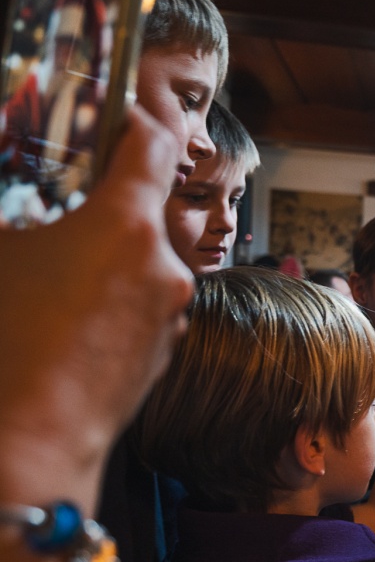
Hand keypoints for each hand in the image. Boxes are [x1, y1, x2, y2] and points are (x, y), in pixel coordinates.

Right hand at [0, 105, 192, 507]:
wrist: (32, 446)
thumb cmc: (4, 345)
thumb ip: (11, 213)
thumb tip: (17, 209)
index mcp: (124, 225)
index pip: (151, 143)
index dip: (132, 121)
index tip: (111, 115)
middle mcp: (163, 264)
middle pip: (147, 205)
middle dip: (108, 198)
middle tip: (62, 200)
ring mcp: (171, 313)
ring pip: (146, 257)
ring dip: (111, 250)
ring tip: (58, 266)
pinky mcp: (166, 351)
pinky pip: (145, 301)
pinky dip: (116, 293)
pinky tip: (70, 313)